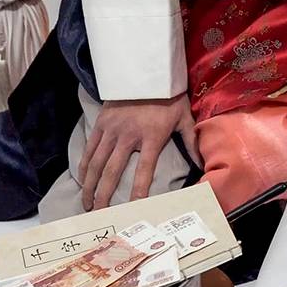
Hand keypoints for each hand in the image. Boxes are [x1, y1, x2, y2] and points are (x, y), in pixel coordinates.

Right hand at [81, 94, 200, 209]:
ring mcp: (112, 129)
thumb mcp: (184, 117)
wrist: (148, 71)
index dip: (138, 190)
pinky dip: (84, 165)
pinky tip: (82, 180)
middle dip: (104, 195)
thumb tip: (203, 165)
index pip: (144, 169)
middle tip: (98, 214)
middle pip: (112, 171)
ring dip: (90, 185)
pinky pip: (90, 148)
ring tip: (87, 203)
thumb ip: (191, 142)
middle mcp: (128, 135)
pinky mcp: (101, 123)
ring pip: (96, 162)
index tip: (133, 208)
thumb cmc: (169, 96)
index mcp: (151, 136)